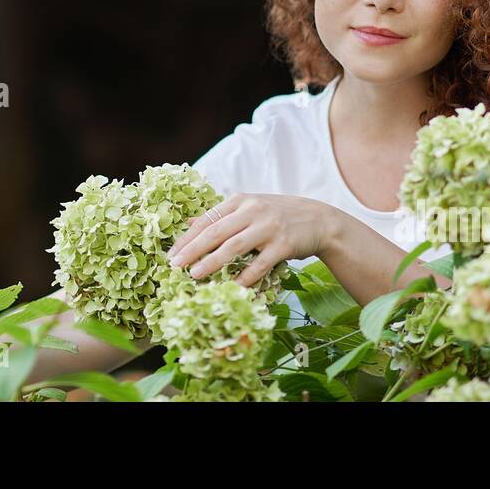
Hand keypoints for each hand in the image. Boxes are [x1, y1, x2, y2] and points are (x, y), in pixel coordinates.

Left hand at [166, 193, 333, 287]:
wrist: (319, 219)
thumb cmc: (278, 216)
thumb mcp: (249, 208)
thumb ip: (221, 216)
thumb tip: (187, 224)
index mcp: (240, 201)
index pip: (206, 219)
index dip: (187, 238)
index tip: (170, 255)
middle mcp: (253, 211)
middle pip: (215, 232)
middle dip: (192, 250)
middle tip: (174, 266)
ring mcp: (269, 227)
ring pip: (233, 246)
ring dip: (212, 262)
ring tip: (194, 275)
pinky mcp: (284, 244)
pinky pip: (260, 263)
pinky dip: (245, 276)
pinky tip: (232, 287)